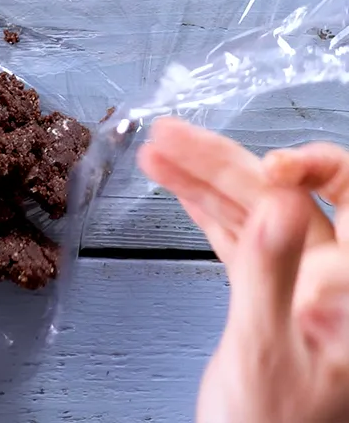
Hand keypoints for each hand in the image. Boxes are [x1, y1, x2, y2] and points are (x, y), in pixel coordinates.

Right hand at [139, 117, 348, 422]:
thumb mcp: (267, 347)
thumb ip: (273, 272)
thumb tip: (282, 199)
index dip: (315, 167)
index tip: (268, 166)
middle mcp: (327, 273)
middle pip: (277, 194)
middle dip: (222, 161)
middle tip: (173, 136)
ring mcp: (293, 280)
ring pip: (247, 208)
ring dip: (199, 177)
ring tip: (157, 150)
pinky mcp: (261, 289)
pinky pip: (231, 234)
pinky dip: (199, 207)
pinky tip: (175, 183)